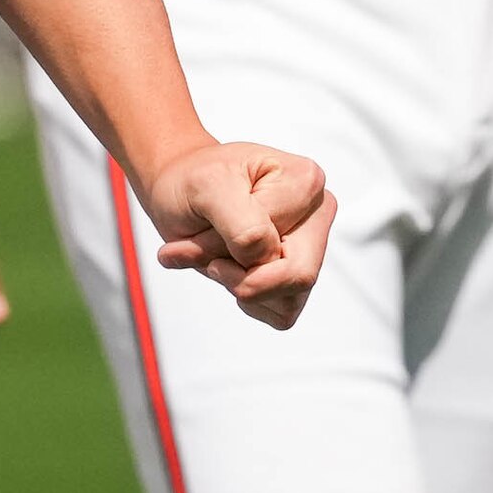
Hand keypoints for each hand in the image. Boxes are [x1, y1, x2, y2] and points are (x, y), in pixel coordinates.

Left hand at [135, 139, 333, 328]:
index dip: (234, 255)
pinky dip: (247, 299)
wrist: (177, 186)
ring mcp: (310, 245)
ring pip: (289, 301)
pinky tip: (230, 267)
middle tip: (209, 260)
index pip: (281, 249)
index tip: (201, 236)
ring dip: (239, 286)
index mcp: (306, 183)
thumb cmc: (193, 181)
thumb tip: (267, 256)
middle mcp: (315, 213)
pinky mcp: (296, 272)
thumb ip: (241, 224)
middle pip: (298, 277)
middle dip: (243, 278)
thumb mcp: (206, 187)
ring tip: (214, 257)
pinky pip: (281, 312)